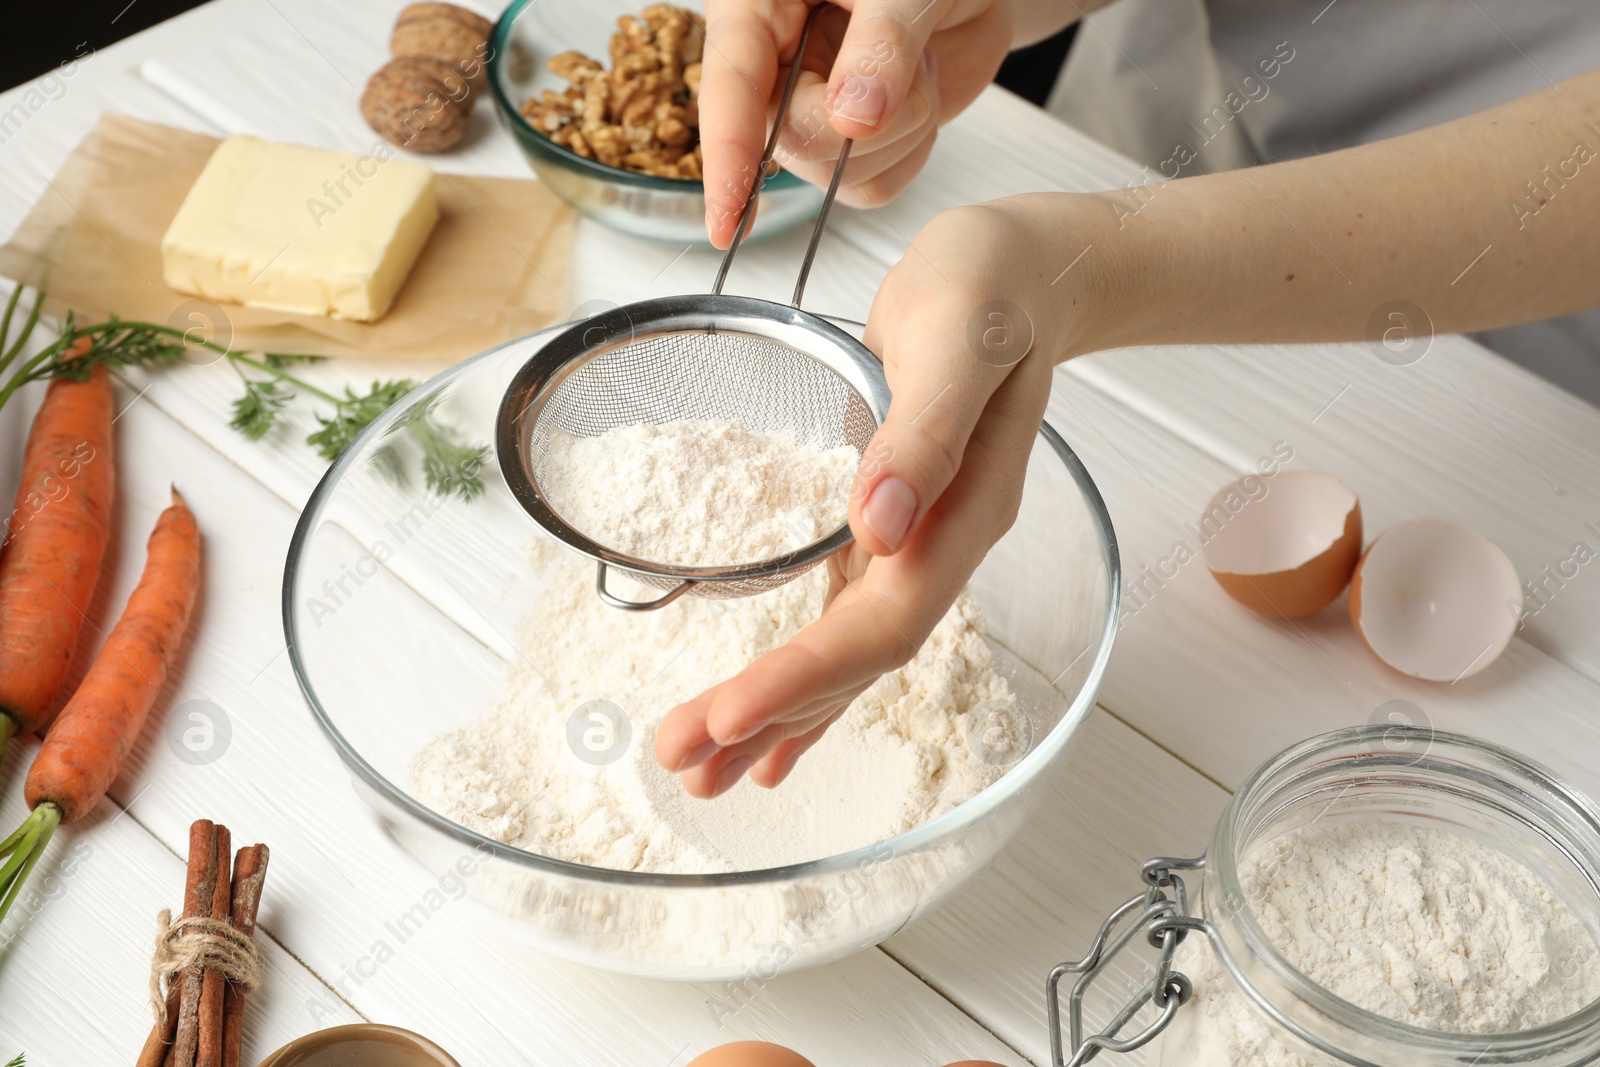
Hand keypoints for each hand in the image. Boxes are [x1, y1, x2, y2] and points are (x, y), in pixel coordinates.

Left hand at [657, 197, 1090, 795]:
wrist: (1022, 275)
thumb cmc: (990, 290)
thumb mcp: (959, 338)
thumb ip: (925, 431)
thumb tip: (877, 525)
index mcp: (964, 513)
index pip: (883, 622)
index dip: (806, 675)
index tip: (728, 714)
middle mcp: (941, 546)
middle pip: (856, 660)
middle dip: (770, 714)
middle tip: (680, 759)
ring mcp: (916, 545)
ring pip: (845, 654)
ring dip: (776, 713)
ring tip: (701, 765)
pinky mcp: (889, 529)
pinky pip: (843, 620)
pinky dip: (802, 676)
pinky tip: (766, 721)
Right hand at [700, 0, 1013, 246]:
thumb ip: (881, 44)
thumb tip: (853, 120)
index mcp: (755, 8)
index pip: (729, 87)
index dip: (727, 156)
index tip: (726, 224)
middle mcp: (772, 65)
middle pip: (792, 141)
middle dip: (866, 120)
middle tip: (911, 58)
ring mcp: (808, 109)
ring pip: (835, 174)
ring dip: (900, 128)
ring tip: (916, 61)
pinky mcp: (848, 143)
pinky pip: (873, 186)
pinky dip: (912, 150)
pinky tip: (917, 94)